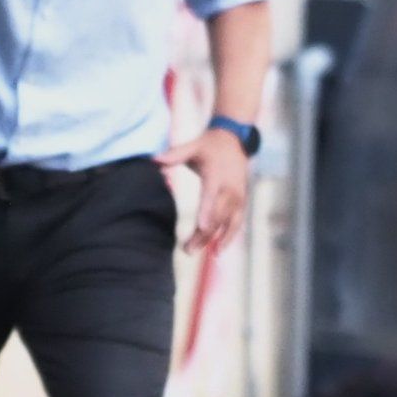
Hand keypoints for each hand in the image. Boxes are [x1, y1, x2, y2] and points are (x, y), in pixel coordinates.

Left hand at [169, 126, 250, 252]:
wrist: (235, 141)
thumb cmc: (209, 146)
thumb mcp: (193, 146)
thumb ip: (174, 154)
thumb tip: (154, 159)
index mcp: (217, 176)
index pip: (212, 196)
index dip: (208, 212)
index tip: (201, 228)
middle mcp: (230, 189)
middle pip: (218, 216)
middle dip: (204, 235)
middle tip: (187, 250)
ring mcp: (238, 197)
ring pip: (227, 223)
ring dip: (215, 240)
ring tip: (199, 254)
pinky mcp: (241, 202)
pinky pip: (236, 223)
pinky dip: (228, 238)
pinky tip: (216, 252)